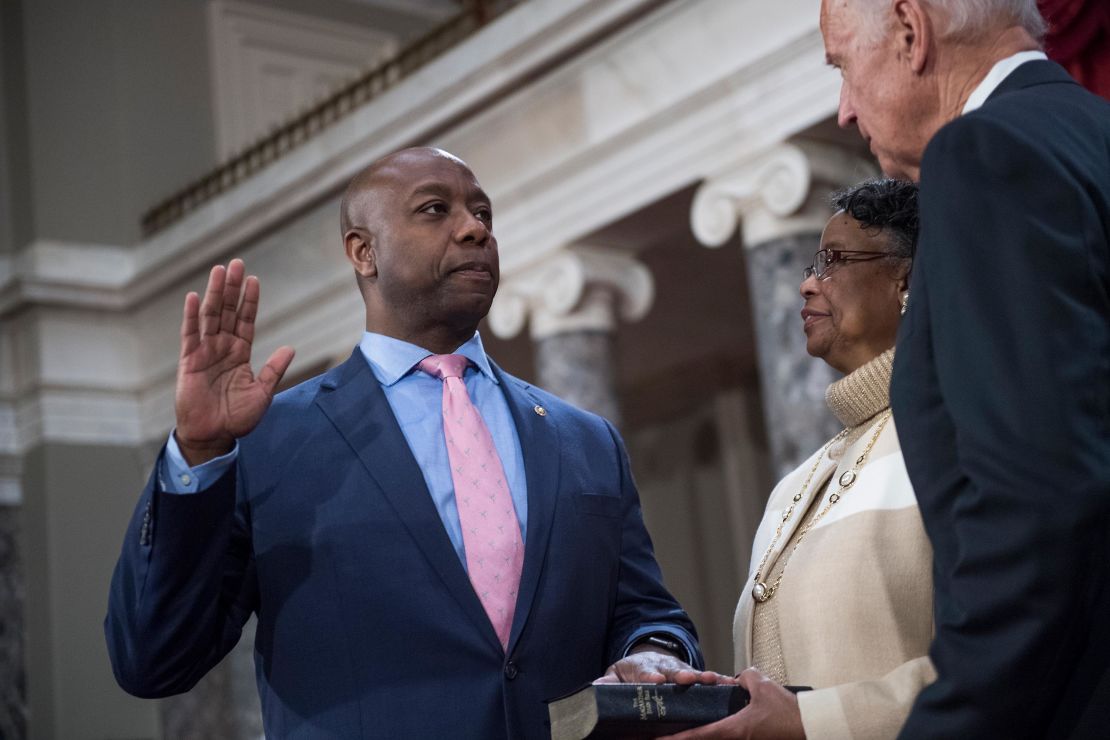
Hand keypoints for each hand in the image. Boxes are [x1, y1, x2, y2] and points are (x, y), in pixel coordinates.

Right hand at [174, 259, 293, 464]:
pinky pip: (190, 334)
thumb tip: (290, 348)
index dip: (249, 301)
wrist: (213, 435)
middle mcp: (222, 348)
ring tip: (219, 271)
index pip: (246, 321)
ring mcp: (205, 352)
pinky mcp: (189, 361)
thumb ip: (274, 369)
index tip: (253, 280)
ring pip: (210, 316)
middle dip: (232, 288)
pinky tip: (195, 297)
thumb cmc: (237, 418)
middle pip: (228, 312)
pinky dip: (192, 316)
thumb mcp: (263, 392)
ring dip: (215, 294)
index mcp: (240, 353)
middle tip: (237, 263)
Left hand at [596, 650, 733, 685]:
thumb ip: (607, 682)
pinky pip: (707, 680)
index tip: (655, 681)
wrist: (647, 658)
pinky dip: (718, 681)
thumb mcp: (615, 674)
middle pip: (673, 672)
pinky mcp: (694, 677)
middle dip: (681, 675)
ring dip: (702, 677)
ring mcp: (681, 671)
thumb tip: (594, 686)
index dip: (650, 677)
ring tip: (712, 680)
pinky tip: (729, 684)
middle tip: (686, 679)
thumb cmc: (631, 671)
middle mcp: (665, 668)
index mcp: (644, 668)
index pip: (646, 673)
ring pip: (693, 674)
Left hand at [660, 668, 804, 738]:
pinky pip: (727, 738)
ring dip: (699, 735)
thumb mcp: (762, 684)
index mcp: (733, 729)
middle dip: (682, 739)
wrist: (810, 727)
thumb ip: (743, 677)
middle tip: (661, 736)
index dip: (675, 739)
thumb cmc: (788, 710)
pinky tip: (708, 726)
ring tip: (681, 731)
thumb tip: (735, 679)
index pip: (697, 735)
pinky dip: (714, 733)